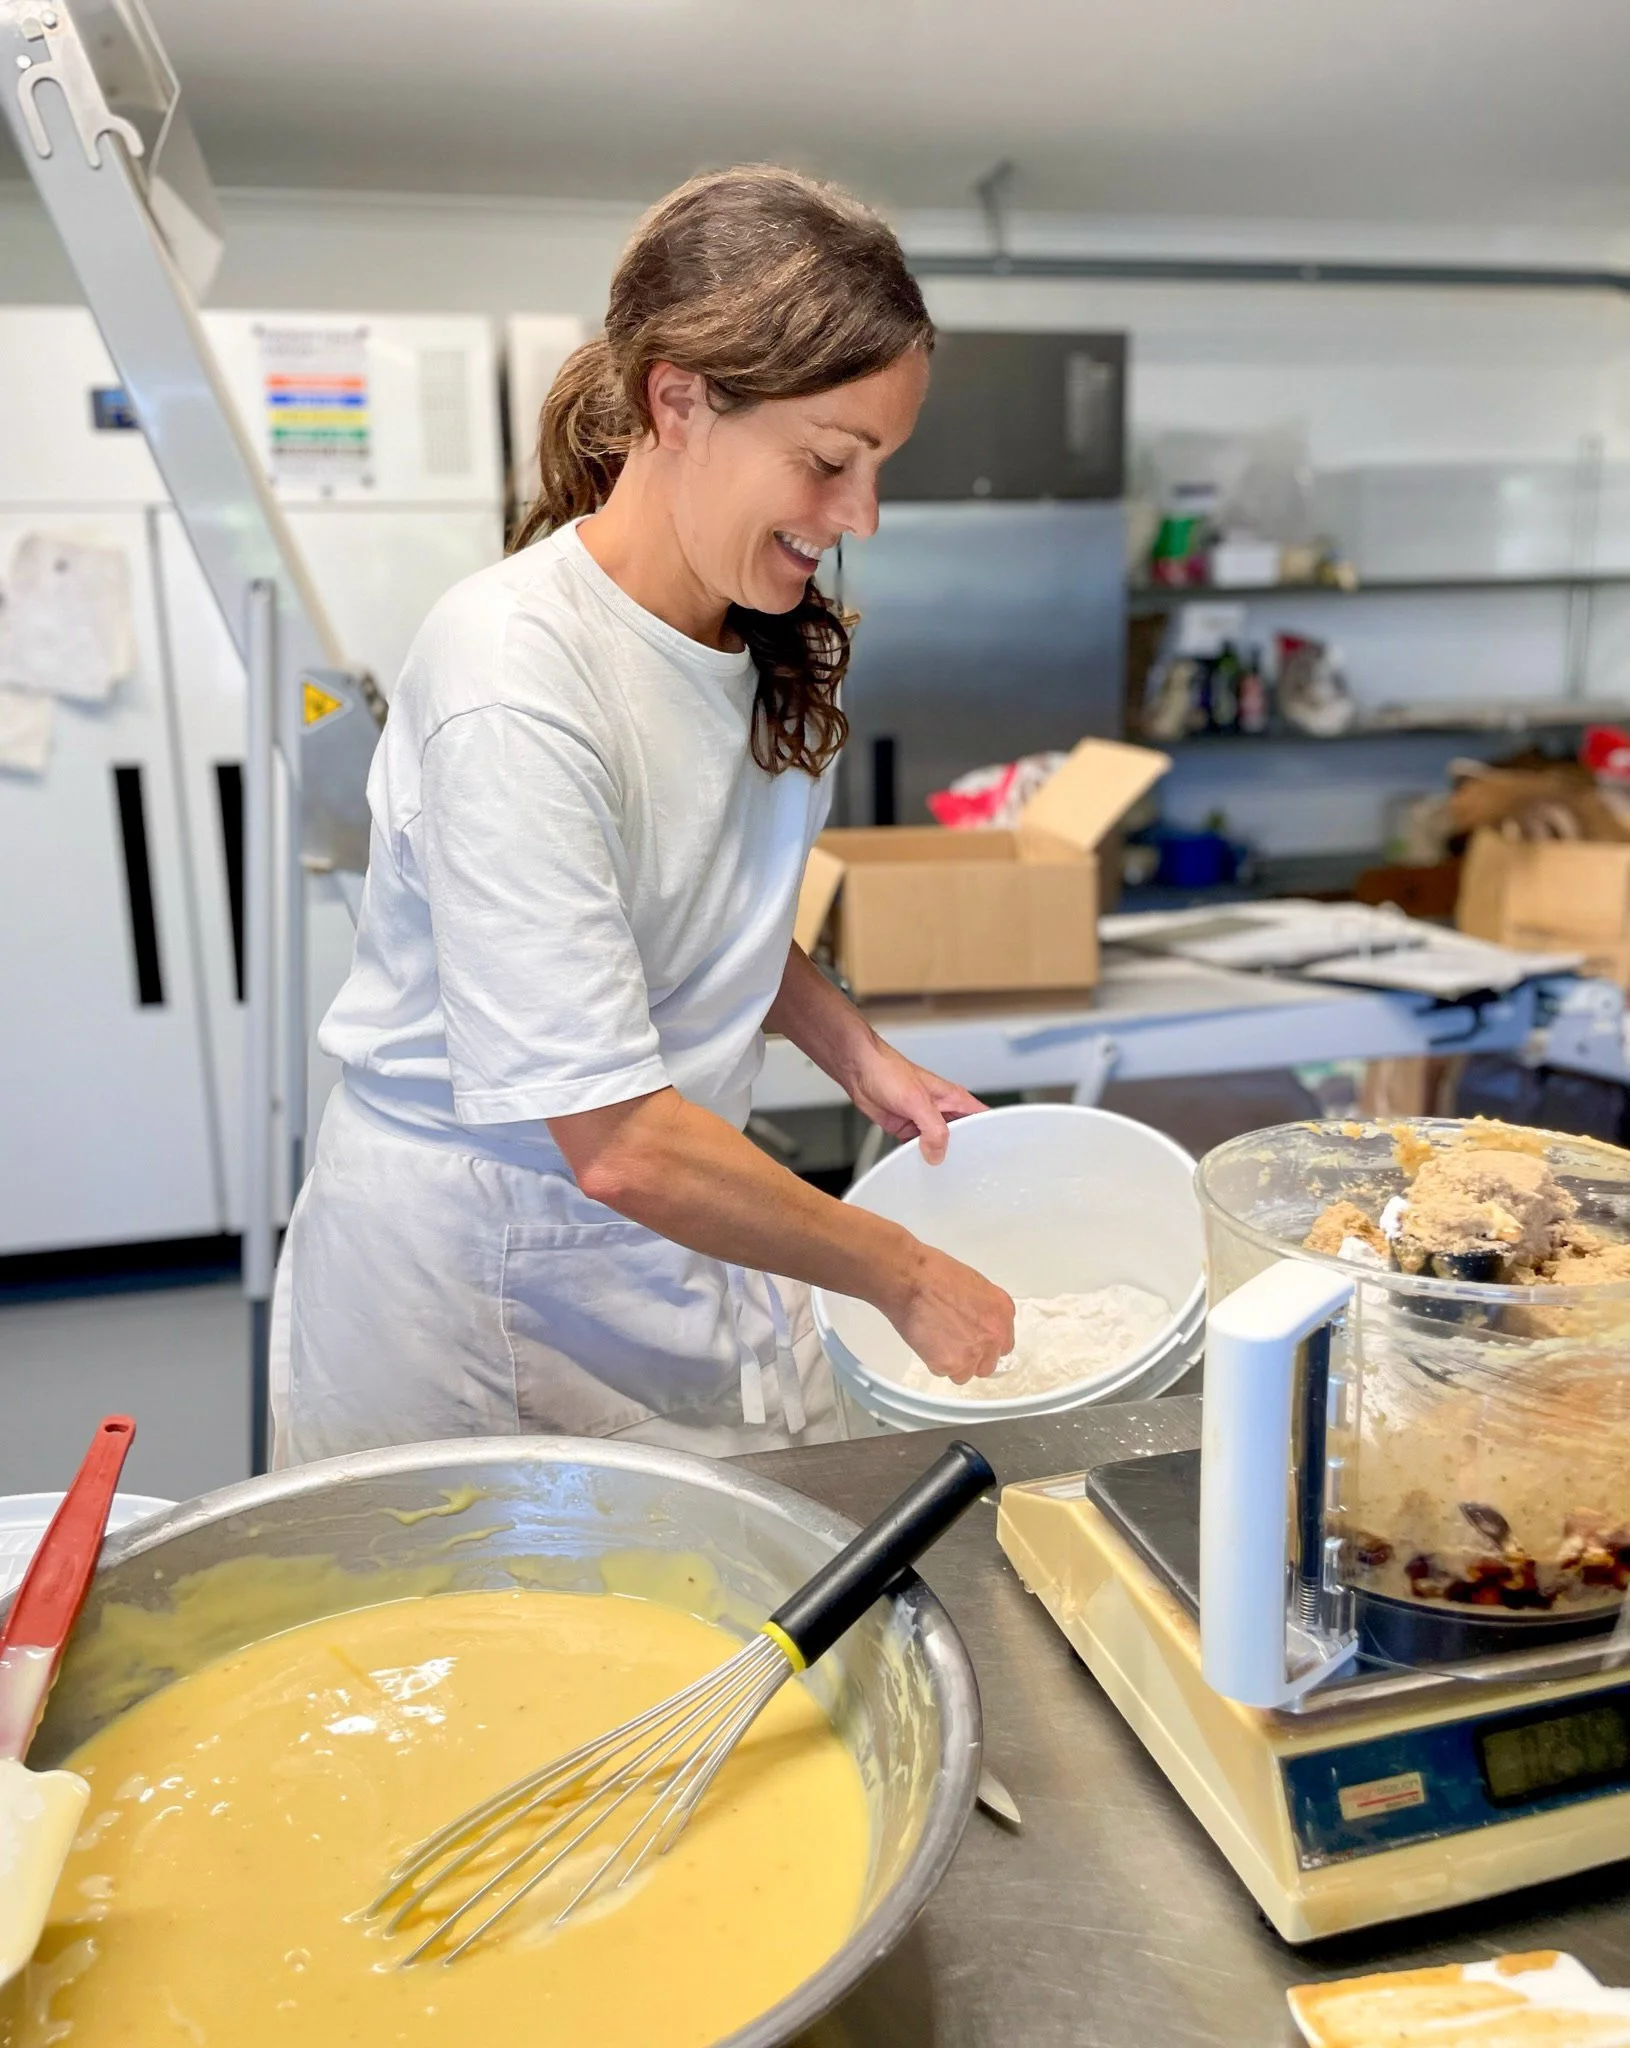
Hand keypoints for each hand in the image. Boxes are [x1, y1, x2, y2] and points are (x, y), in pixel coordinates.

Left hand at [843, 1038, 984, 1165]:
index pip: (982, 1118)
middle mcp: (942, 1110)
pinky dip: (917, 1157)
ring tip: (939, 1173)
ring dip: (937, 1157)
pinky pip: (917, 1149)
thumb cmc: (889, 1071)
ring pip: (939, 1145)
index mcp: (954, 1099)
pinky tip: (917, 1165)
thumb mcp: (918, 1101)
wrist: (860, 1070)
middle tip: (961, 1172)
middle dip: (961, 1153)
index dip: (989, 1135)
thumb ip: (933, 1129)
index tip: (989, 1155)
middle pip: (961, 1137)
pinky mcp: (907, 1129)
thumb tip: (938, 1154)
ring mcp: (924, 1121)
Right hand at [886, 1245, 1014, 1383]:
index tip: (974, 1342)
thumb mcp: (974, 1286)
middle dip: (970, 1358)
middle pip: (987, 1364)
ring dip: (951, 1363)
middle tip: (951, 1343)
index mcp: (1002, 1312)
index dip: (985, 1345)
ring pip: (965, 1374)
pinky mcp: (951, 1363)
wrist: (911, 1279)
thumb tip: (977, 1324)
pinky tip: (926, 1341)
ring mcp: (974, 1351)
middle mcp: (994, 1334)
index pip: (1003, 1345)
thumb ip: (983, 1311)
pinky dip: (933, 1362)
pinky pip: (943, 1373)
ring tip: (935, 1339)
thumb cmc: (934, 1275)